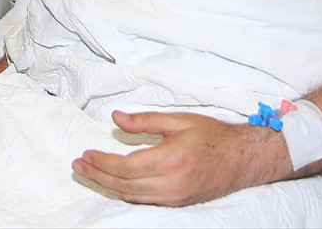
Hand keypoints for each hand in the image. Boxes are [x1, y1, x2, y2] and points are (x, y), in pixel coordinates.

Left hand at [71, 110, 284, 206]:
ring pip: (131, 197)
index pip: (125, 168)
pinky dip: (125, 193)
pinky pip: (144, 201)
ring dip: (107, 186)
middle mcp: (171, 185)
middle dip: (97, 176)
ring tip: (89, 173)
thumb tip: (115, 118)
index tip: (86, 153)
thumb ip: (145, 121)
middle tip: (78, 165)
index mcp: (170, 161)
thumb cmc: (212, 135)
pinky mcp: (178, 204)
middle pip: (123, 186)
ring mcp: (174, 198)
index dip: (101, 163)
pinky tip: (114, 183)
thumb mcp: (178, 120)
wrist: (243, 159)